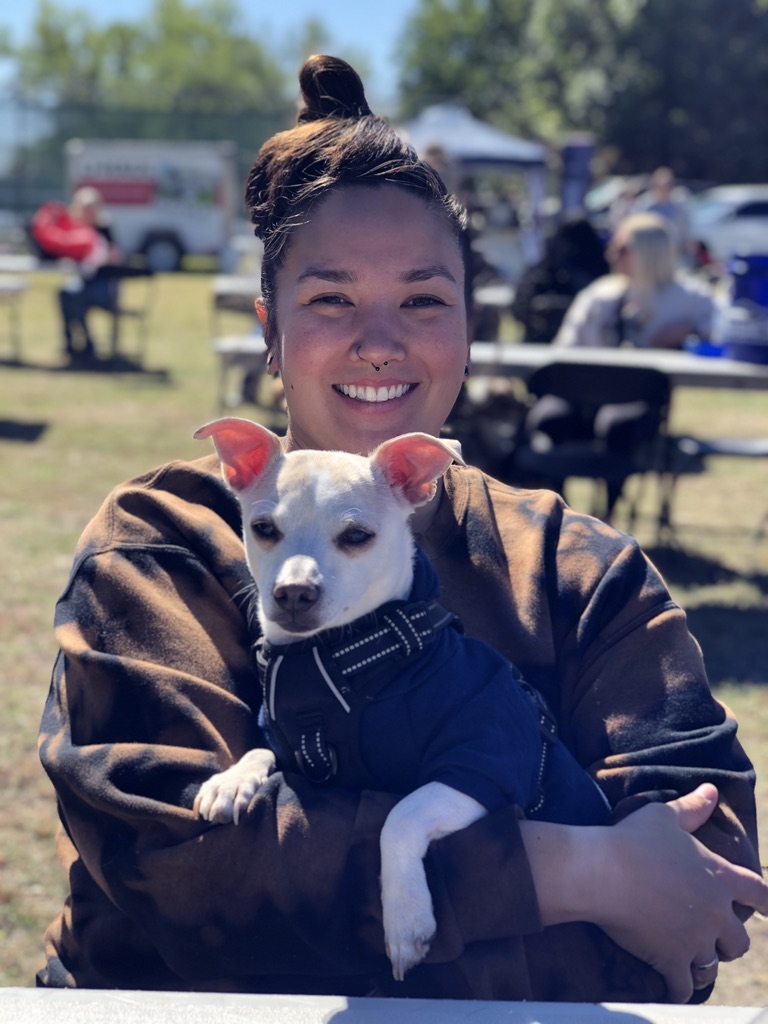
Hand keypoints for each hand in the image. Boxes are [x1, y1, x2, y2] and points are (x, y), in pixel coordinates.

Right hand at [581, 785, 767, 1002]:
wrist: (602, 871)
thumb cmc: (633, 839)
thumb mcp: (664, 816)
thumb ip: (692, 808)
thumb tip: (711, 790)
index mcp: (718, 876)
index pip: (759, 893)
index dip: (767, 903)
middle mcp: (714, 911)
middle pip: (738, 941)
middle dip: (727, 941)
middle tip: (712, 938)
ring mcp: (694, 939)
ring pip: (712, 964)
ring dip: (702, 962)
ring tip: (690, 961)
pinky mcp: (671, 960)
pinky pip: (682, 986)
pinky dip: (678, 989)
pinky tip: (673, 990)